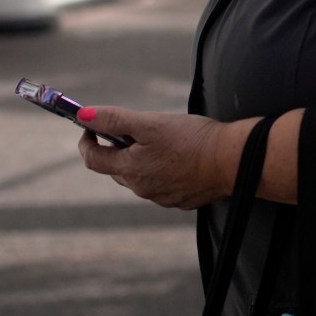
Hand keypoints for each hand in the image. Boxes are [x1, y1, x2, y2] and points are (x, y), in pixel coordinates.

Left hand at [75, 105, 252, 210]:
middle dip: (117, 148)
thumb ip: (114, 119)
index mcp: (130, 170)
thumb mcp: (150, 122)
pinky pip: (161, 185)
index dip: (87, 140)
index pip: (92, 159)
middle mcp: (141, 189)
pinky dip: (162, 171)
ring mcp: (161, 197)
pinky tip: (179, 157)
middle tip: (133, 129)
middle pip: (116, 168)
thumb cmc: (192, 139)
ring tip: (161, 141)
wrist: (232, 161)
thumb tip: (83, 115)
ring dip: (141, 160)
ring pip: (140, 177)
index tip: (90, 126)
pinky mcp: (180, 200)